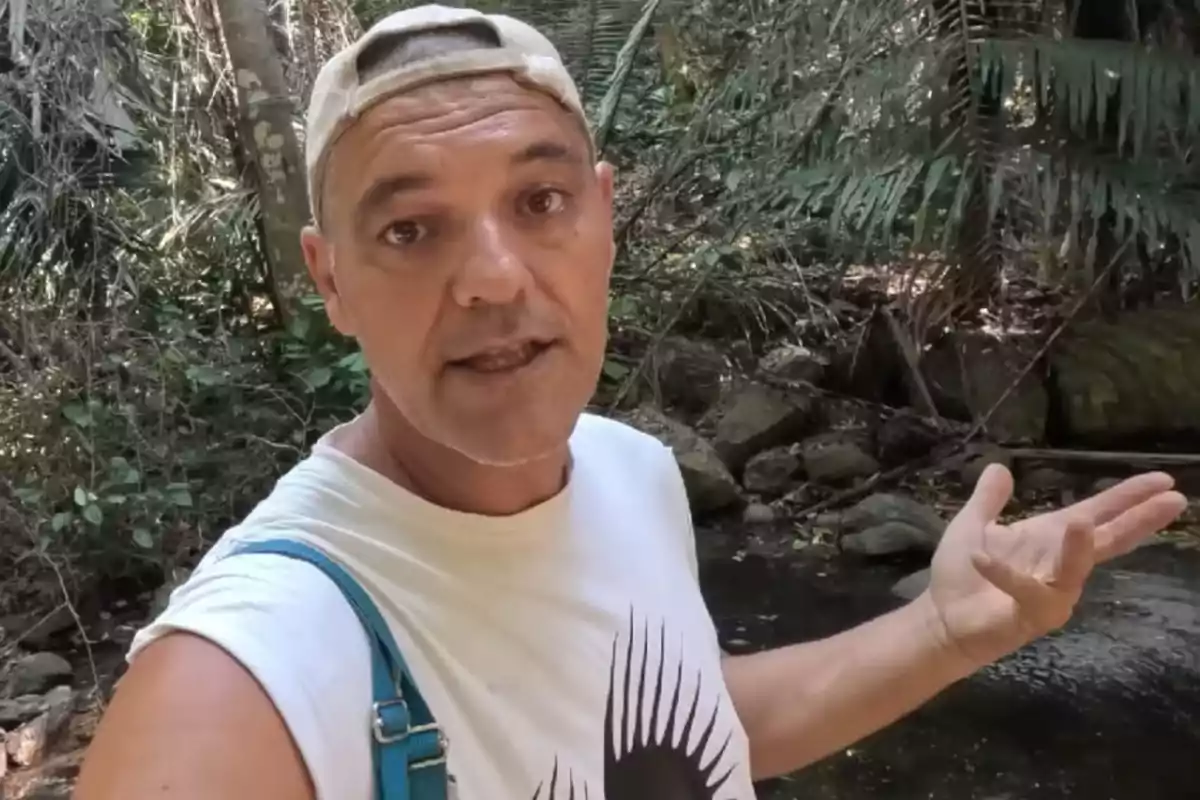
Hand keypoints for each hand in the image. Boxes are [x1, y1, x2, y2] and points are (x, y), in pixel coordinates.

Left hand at [918, 464, 1187, 670]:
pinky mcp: (1032, 616)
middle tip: (1176, 500)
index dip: (1128, 497)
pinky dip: (1005, 573)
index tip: (1163, 481)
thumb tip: (999, 466)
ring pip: (1075, 570)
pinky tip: (982, 557)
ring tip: (1082, 523)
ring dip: (1078, 548)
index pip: (1098, 513)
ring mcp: (1052, 592)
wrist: (939, 618)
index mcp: (1050, 537)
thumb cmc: (961, 575)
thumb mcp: (972, 526)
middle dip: (1140, 520)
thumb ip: (988, 499)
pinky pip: (1026, 592)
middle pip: (1108, 539)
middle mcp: (1060, 564)